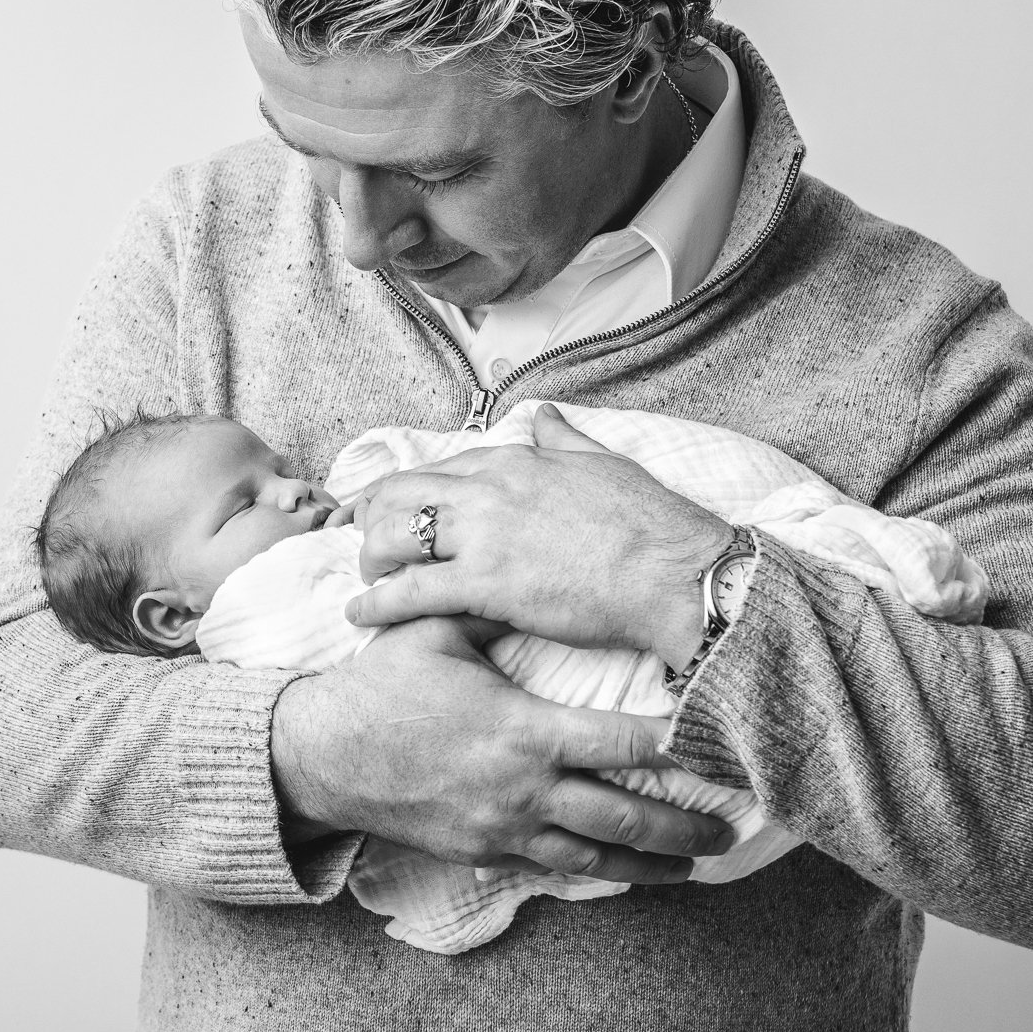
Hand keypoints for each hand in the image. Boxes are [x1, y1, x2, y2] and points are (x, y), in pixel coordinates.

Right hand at [270, 615, 733, 879]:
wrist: (323, 755)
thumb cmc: (382, 687)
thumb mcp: (438, 632)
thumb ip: (490, 601)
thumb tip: (528, 559)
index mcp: (522, 730)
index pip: (619, 742)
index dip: (673, 743)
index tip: (712, 740)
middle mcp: (523, 788)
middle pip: (624, 816)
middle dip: (682, 827)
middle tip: (730, 829)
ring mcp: (504, 827)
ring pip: (595, 858)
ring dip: (652, 865)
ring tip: (697, 866)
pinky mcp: (483, 851)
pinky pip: (553, 870)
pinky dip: (597, 874)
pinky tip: (628, 874)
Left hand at [345, 404, 733, 662]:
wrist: (673, 573)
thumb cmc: (648, 524)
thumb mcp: (602, 463)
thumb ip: (562, 439)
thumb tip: (544, 416)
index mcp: (513, 460)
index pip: (437, 468)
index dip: (405, 490)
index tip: (390, 507)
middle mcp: (487, 490)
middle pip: (399, 494)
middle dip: (372, 518)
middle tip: (365, 542)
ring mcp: (482, 535)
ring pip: (392, 536)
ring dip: (369, 558)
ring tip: (365, 580)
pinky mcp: (485, 584)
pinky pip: (409, 591)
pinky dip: (376, 603)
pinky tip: (359, 615)